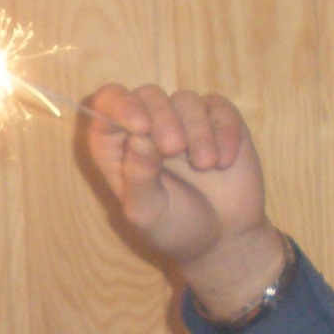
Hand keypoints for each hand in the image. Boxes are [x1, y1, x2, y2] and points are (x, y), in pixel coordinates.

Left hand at [81, 84, 285, 317]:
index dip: (121, 106)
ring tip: (206, 165)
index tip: (141, 126)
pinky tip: (225, 161)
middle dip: (163, 118)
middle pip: (148, 94)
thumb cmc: (175, 227)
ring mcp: (185, 121)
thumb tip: (139, 135)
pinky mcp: (219, 121)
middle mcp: (148, 127)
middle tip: (176, 149)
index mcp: (117, 146)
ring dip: (197, 130)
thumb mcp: (149, 212)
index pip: (108, 104)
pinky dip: (224, 130)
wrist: (224, 239)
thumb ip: (138, 175)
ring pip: (186, 99)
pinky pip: (219, 108)